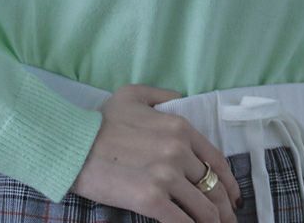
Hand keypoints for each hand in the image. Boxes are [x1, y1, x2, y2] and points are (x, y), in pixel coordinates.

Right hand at [70, 83, 241, 222]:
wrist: (71, 143)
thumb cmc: (99, 120)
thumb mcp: (132, 95)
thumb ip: (162, 96)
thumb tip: (180, 99)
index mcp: (177, 126)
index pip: (216, 160)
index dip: (229, 184)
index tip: (232, 199)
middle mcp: (177, 150)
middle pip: (213, 187)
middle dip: (223, 210)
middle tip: (225, 222)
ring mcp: (166, 176)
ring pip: (204, 209)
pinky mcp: (151, 200)